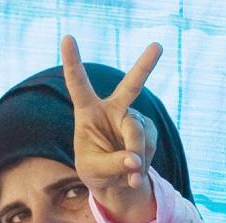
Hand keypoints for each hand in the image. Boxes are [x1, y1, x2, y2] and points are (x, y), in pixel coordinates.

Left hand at [60, 35, 159, 222]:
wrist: (114, 181)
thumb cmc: (95, 170)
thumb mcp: (93, 171)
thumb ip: (112, 164)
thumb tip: (135, 160)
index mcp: (87, 110)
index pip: (79, 84)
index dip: (73, 62)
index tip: (67, 37)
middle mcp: (112, 109)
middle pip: (131, 86)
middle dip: (145, 65)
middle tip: (158, 46)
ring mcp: (133, 118)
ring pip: (138, 133)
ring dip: (135, 158)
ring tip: (127, 176)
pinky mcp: (148, 130)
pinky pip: (148, 147)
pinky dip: (142, 166)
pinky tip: (134, 174)